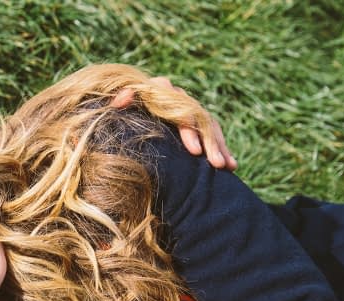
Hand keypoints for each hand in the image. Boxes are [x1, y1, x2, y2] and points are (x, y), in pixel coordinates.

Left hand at [112, 76, 237, 170]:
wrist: (118, 115)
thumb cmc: (111, 115)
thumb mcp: (111, 111)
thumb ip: (117, 104)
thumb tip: (124, 96)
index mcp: (157, 90)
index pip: (178, 105)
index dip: (188, 128)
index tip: (194, 150)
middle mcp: (175, 96)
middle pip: (197, 116)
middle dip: (206, 140)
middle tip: (213, 162)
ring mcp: (187, 108)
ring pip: (208, 124)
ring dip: (217, 146)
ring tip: (223, 167)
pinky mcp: (194, 122)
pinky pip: (213, 133)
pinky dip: (222, 149)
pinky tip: (231, 166)